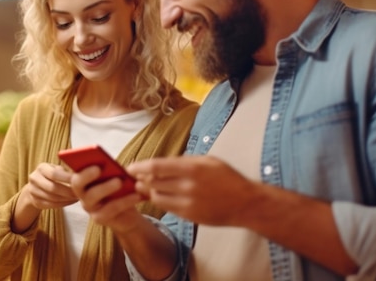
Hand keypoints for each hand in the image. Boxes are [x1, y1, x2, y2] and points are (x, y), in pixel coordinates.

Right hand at [23, 163, 77, 209]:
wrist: (36, 186)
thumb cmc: (52, 175)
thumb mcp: (56, 168)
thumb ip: (64, 171)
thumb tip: (80, 174)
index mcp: (41, 168)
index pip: (54, 174)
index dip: (66, 178)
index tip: (79, 181)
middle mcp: (34, 178)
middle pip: (52, 188)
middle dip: (68, 191)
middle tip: (80, 192)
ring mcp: (33, 191)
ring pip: (52, 198)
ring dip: (67, 199)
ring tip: (77, 197)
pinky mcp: (36, 202)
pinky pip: (51, 205)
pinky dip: (63, 204)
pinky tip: (71, 201)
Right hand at [70, 165, 145, 233]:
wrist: (128, 215)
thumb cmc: (120, 190)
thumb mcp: (117, 177)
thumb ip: (112, 170)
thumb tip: (112, 164)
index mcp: (84, 179)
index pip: (75, 169)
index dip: (77, 163)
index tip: (87, 156)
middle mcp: (82, 192)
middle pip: (77, 183)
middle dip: (86, 174)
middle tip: (99, 169)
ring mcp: (88, 206)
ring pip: (92, 196)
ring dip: (105, 187)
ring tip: (120, 181)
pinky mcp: (98, 218)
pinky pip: (109, 209)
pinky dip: (124, 201)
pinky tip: (136, 195)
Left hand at [128, 155, 257, 225]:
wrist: (245, 204)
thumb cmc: (228, 178)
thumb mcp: (208, 161)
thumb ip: (184, 161)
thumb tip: (162, 163)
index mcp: (192, 168)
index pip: (156, 167)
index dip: (139, 167)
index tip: (129, 167)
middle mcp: (188, 186)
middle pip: (153, 182)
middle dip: (141, 179)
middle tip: (134, 176)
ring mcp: (187, 203)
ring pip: (156, 196)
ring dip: (149, 190)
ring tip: (145, 185)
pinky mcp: (188, 215)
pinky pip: (166, 207)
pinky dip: (160, 200)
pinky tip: (159, 195)